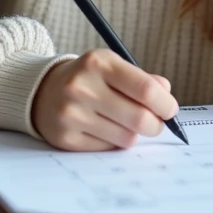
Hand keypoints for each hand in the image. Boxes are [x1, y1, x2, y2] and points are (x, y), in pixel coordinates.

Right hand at [31, 49, 178, 150]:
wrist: (42, 91)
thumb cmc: (88, 78)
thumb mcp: (112, 66)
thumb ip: (142, 79)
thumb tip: (167, 95)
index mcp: (98, 63)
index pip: (145, 89)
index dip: (165, 104)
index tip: (170, 110)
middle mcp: (82, 87)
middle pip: (140, 118)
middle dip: (156, 125)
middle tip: (155, 123)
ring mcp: (72, 114)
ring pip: (126, 138)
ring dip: (134, 134)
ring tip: (126, 124)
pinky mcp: (66, 138)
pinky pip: (108, 149)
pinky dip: (114, 142)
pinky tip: (105, 130)